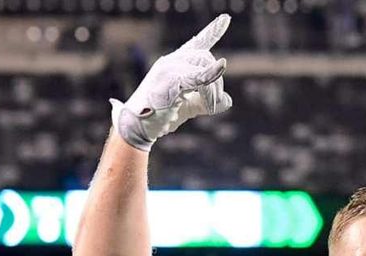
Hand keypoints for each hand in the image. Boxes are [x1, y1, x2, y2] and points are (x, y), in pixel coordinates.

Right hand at [110, 14, 232, 151]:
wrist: (137, 127)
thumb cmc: (161, 116)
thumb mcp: (190, 106)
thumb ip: (208, 100)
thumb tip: (228, 100)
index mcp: (176, 64)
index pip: (197, 43)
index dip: (212, 31)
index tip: (226, 18)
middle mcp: (171, 61)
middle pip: (206, 57)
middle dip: (217, 81)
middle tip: (213, 105)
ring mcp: (168, 68)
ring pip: (204, 67)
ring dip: (212, 90)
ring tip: (208, 108)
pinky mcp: (168, 80)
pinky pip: (197, 76)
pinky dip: (210, 75)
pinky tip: (221, 67)